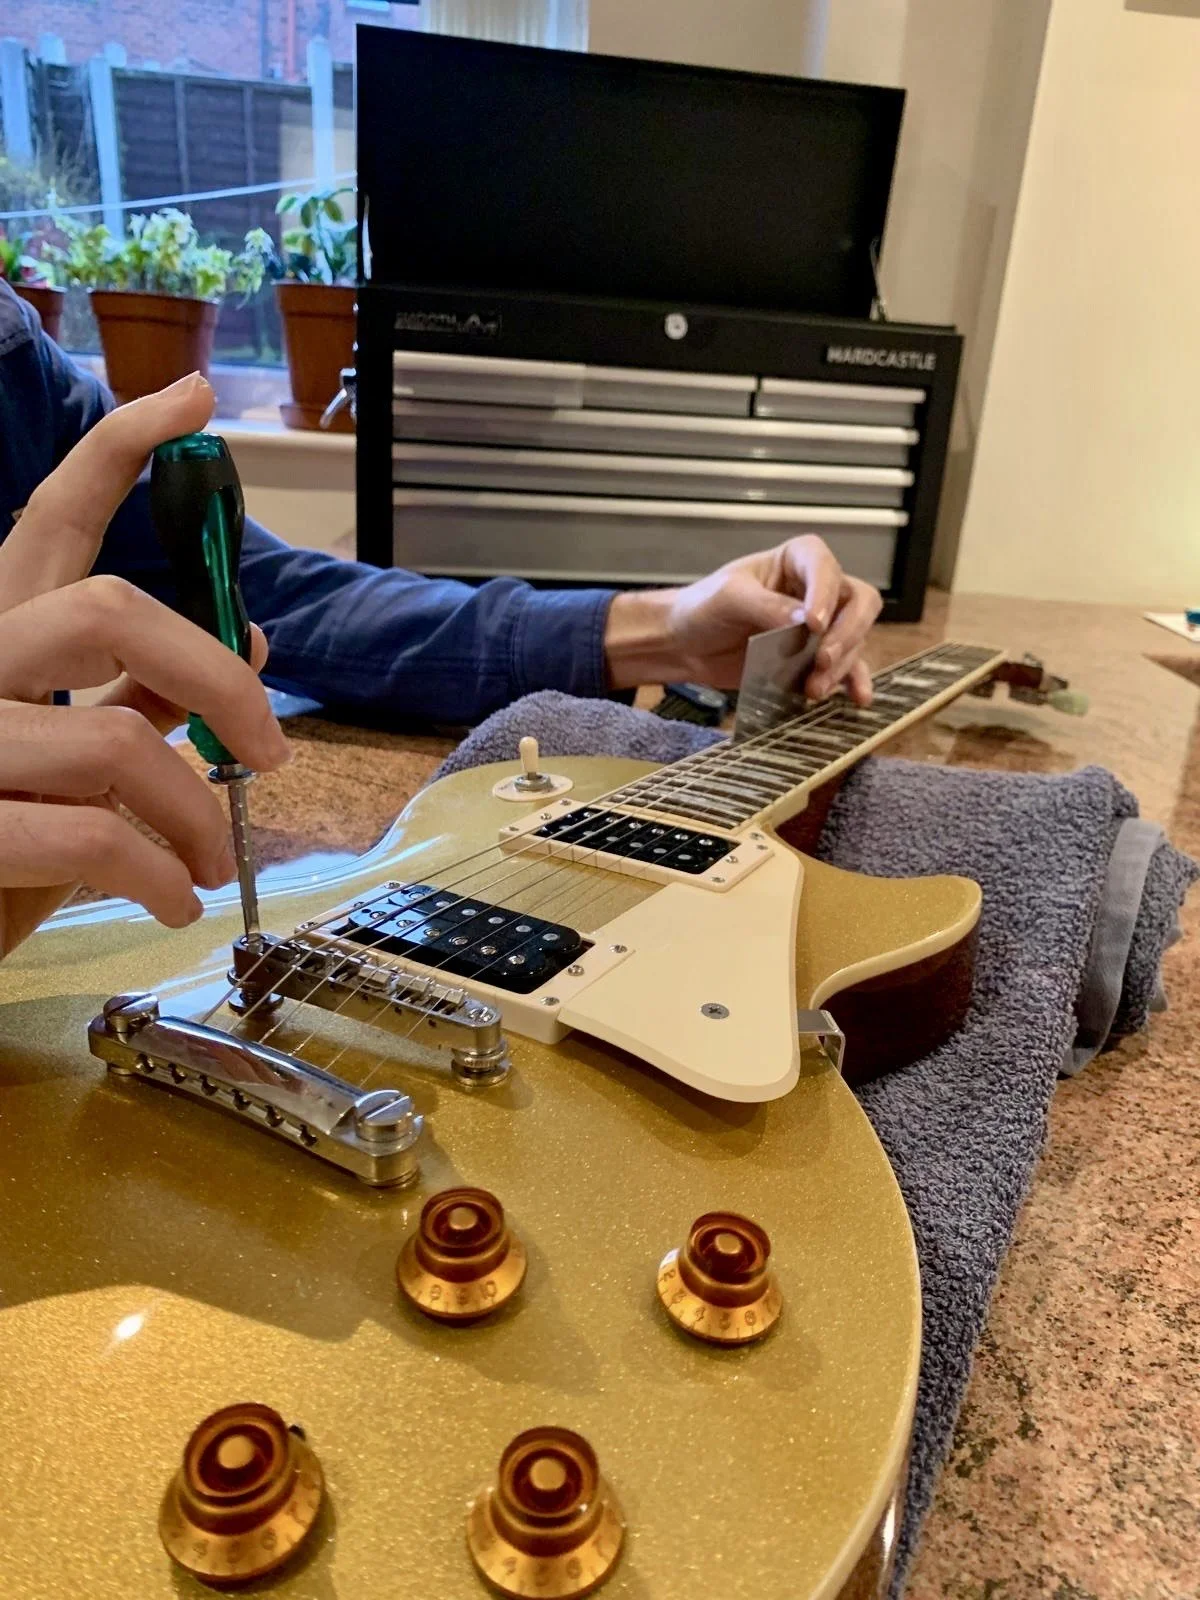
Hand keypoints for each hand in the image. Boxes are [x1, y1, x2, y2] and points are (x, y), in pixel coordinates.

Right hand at [0, 375, 290, 956]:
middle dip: (215, 679)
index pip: (50, 518)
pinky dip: (159, 877)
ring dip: (196, 814)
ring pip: (117, 744)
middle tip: (271, 749)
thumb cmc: (5, 837)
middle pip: (109, 612)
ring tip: (210, 862)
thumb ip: (143, 694)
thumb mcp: (71, 757)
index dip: (116, 450)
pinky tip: (174, 902)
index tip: (190, 404)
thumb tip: (251, 634)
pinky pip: (92, 840)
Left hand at [604, 535, 882, 703]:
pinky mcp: (813, 658)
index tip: (812, 624)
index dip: (826, 595)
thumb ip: (767, 606)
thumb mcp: (729, 597)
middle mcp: (816, 589)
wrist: (684, 645)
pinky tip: (858, 697)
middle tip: (822, 660)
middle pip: (858, 603)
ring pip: (853, 639)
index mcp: (796, 560)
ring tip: (813, 689)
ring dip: (840, 665)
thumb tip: (807, 622)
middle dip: (846, 634)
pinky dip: (853, 681)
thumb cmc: (702, 608)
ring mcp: (819, 625)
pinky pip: (846, 667)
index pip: (826, 568)